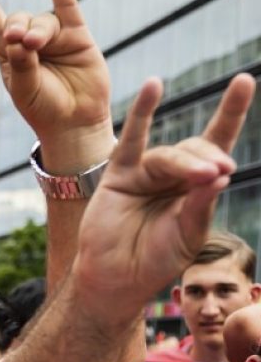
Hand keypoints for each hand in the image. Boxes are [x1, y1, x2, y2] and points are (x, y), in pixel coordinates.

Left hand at [0, 0, 111, 166]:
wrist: (74, 122)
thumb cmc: (43, 109)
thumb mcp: (24, 90)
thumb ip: (20, 64)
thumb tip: (18, 37)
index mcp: (6, 54)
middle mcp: (27, 41)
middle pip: (16, 19)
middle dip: (16, 27)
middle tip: (20, 43)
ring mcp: (53, 36)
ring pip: (41, 20)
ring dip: (38, 31)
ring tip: (37, 46)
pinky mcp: (76, 35)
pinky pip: (67, 5)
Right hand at [74, 73, 255, 320]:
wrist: (115, 281)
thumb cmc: (155, 261)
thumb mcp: (188, 234)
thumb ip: (201, 204)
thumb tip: (219, 172)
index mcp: (195, 187)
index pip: (218, 145)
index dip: (231, 114)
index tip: (245, 80)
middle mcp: (172, 176)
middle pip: (196, 151)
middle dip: (208, 159)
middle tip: (216, 174)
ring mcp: (144, 174)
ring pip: (169, 155)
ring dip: (187, 162)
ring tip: (203, 176)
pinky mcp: (118, 177)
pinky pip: (131, 141)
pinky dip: (143, 112)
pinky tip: (154, 86)